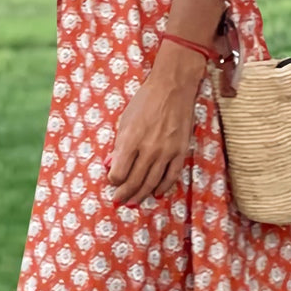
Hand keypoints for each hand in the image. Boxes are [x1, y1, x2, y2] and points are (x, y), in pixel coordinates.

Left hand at [107, 44, 204, 204]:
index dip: (113, 180)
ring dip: (141, 195)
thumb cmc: (145, 100)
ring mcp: (166, 152)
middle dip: (124, 193)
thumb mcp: (124, 120)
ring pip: (152, 182)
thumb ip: (118, 145)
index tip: (112, 181)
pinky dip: (163, 187)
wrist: (173, 88)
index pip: (118, 172)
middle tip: (119, 200)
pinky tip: (156, 193)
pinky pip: (171, 176)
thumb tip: (110, 164)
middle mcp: (148, 149)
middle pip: (134, 181)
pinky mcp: (180, 151)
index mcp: (131, 140)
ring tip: (133, 202)